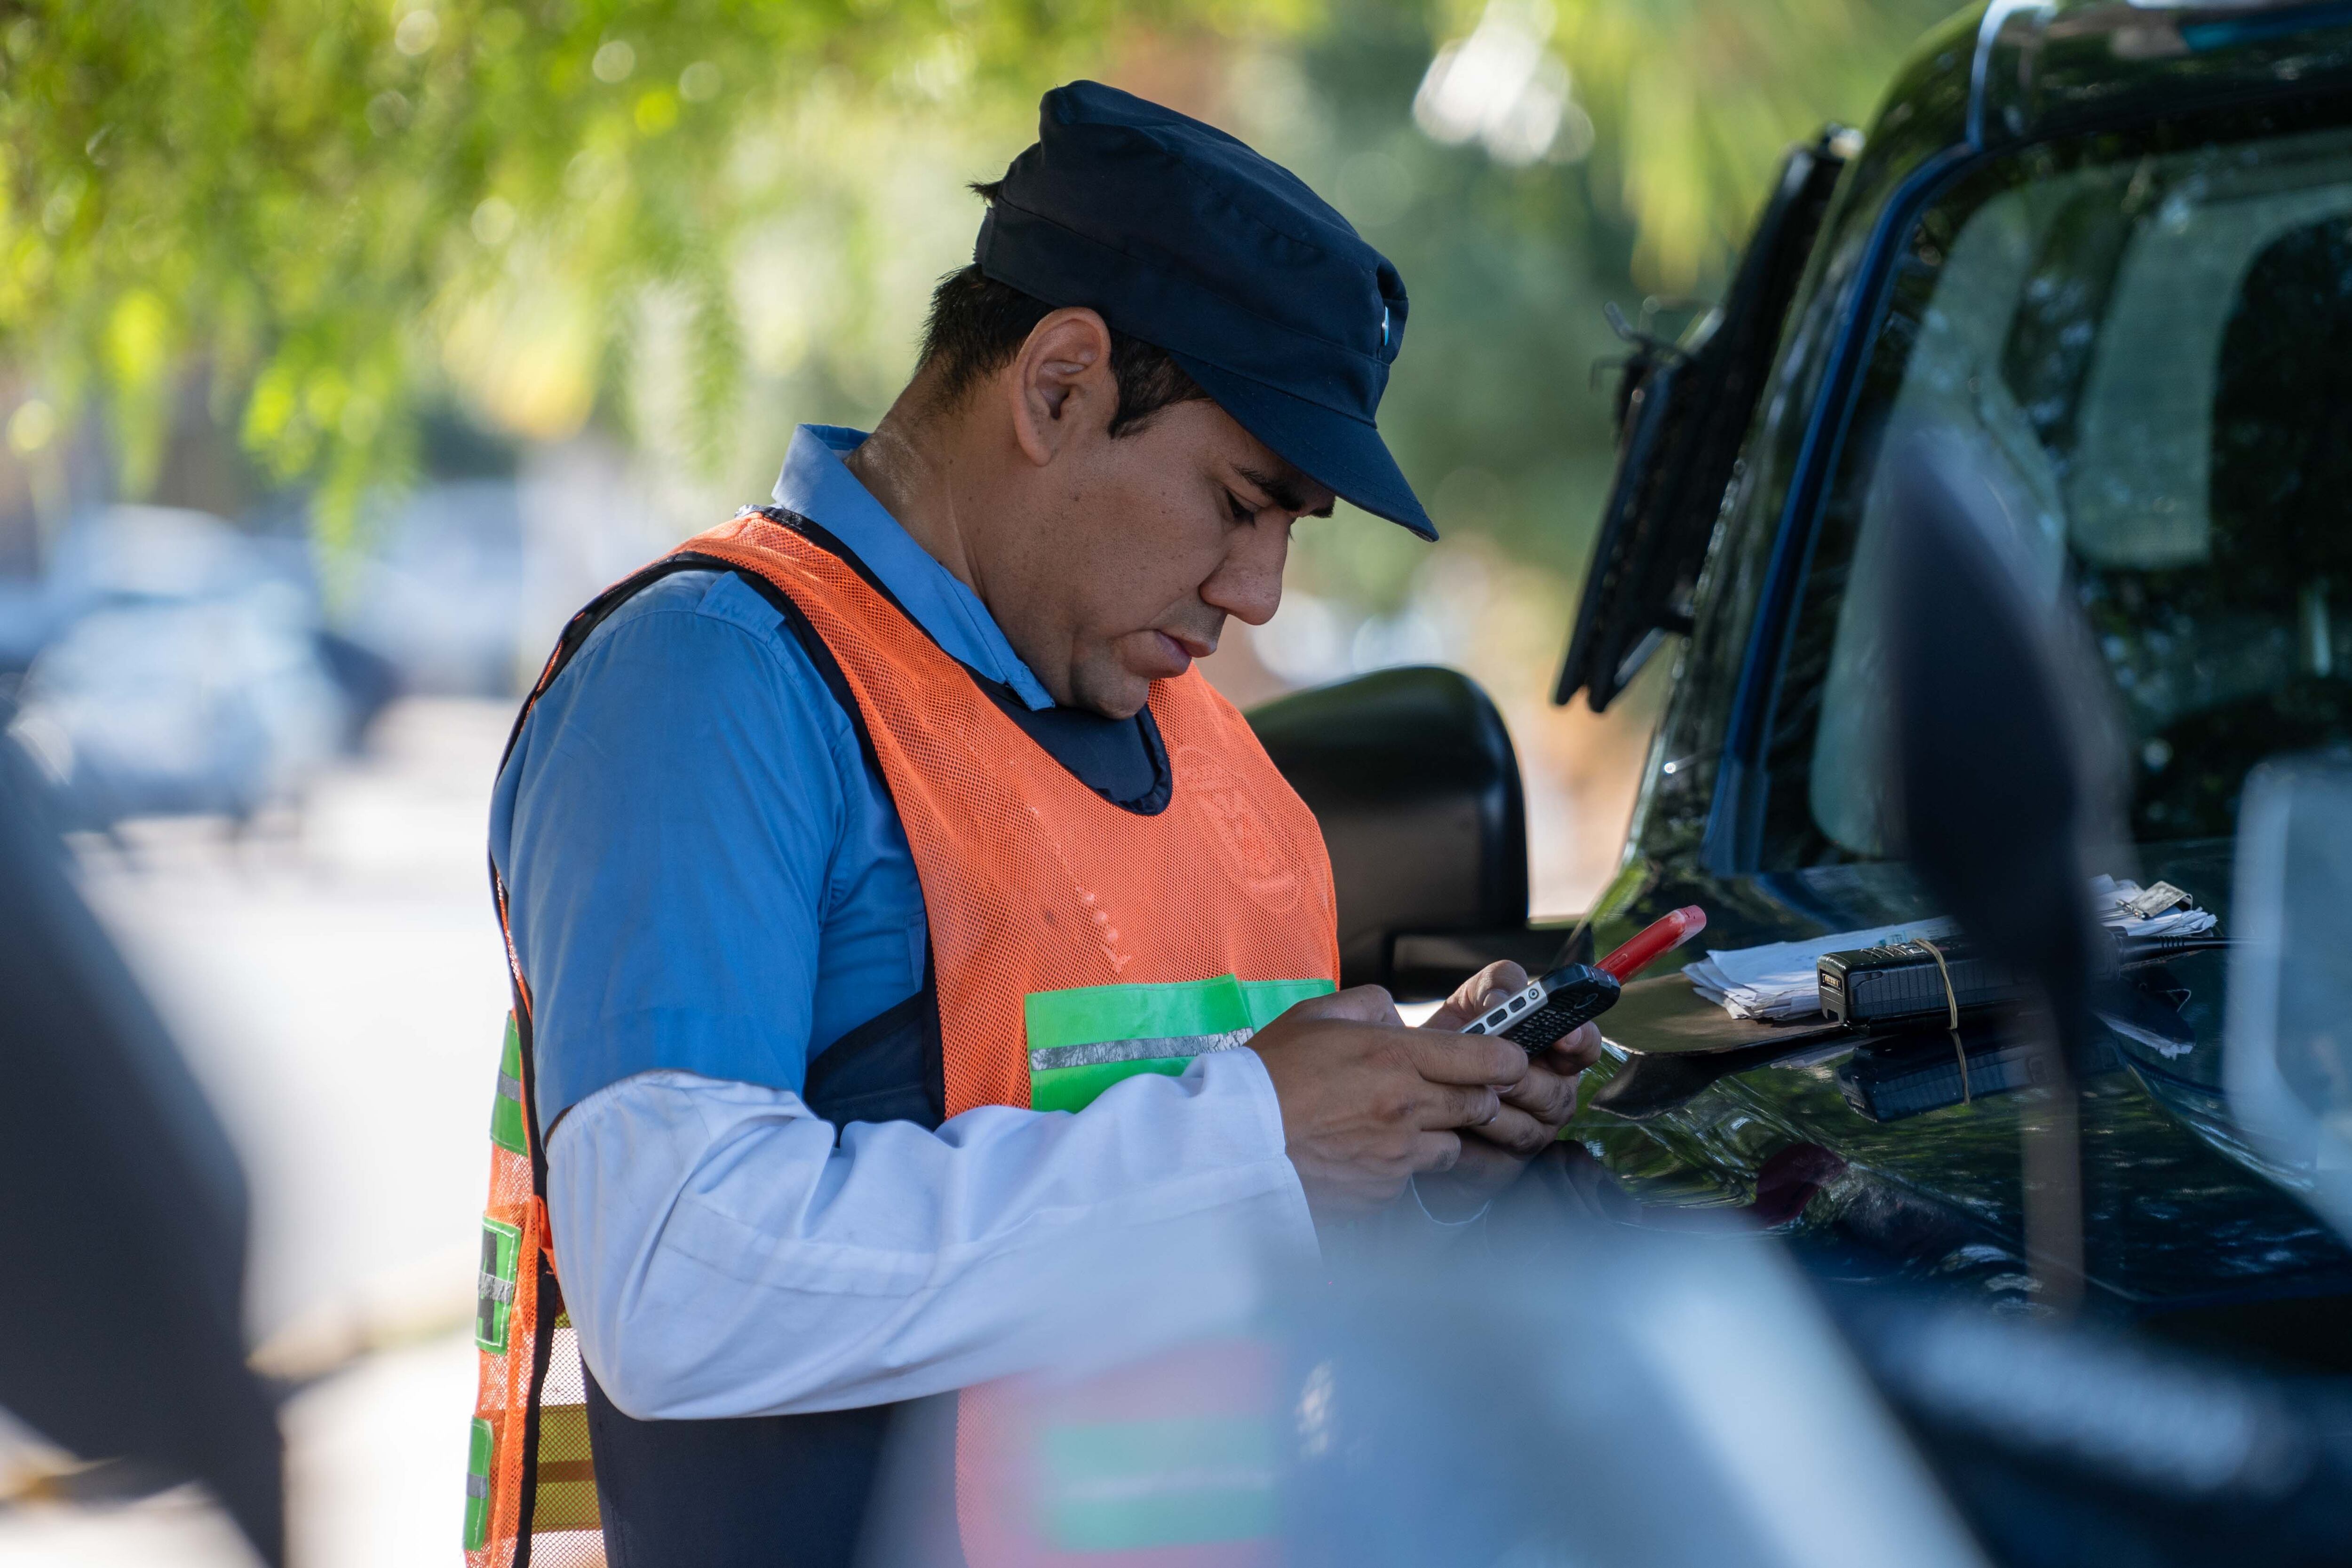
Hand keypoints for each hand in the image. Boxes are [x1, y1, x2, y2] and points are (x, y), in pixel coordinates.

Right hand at [1248, 985, 1529, 1219]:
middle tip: (1451, 1090)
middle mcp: (1405, 1108)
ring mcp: (1396, 1155)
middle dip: (1476, 1097)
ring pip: (1451, 1146)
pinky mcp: (1381, 1192)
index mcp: (1393, 1057)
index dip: (1508, 1059)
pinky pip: (1410, 1178)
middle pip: (1480, 1106)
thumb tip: (1398, 1017)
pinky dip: (1398, 1166)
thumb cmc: (1268, 1074)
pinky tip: (1363, 1153)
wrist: (1231, 1141)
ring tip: (1396, 1125)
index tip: (1508, 1059)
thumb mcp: (1315, 1015)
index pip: (1487, 1059)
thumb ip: (1369, 1005)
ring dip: (1438, 1135)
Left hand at [1415, 962, 1605, 1215]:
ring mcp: (1531, 1132)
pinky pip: (1495, 1158)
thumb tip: (1501, 1000)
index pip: (1584, 1045)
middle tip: (1498, 1074)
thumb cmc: (1448, 1051)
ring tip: (1467, 1095)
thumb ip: (1491, 991)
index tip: (1564, 1036)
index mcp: (1550, 1052)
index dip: (1579, 1040)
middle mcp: (1550, 1093)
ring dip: (1497, 1109)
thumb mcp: (1468, 1008)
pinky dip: (1473, 1141)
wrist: (1412, 1103)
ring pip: (1529, 1126)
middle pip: (1556, 1089)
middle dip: (1526, 1079)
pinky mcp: (1502, 1167)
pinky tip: (1453, 1127)